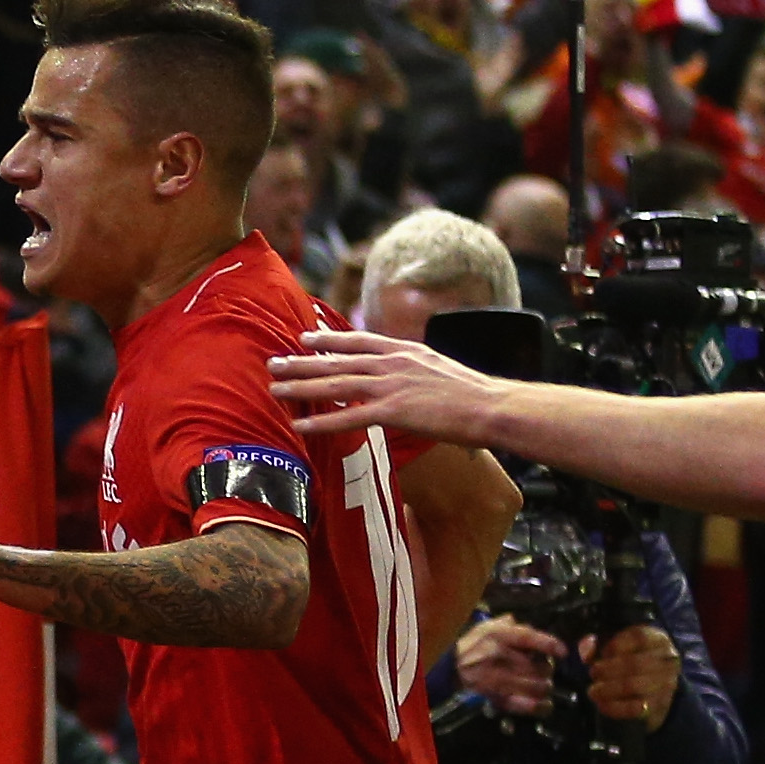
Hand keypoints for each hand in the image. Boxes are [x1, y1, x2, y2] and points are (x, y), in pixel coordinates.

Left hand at [270, 327, 509, 444]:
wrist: (490, 406)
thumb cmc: (471, 393)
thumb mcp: (437, 368)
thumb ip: (413, 368)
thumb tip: (401, 375)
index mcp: (404, 351)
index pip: (358, 341)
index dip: (328, 339)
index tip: (304, 337)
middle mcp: (392, 364)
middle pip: (337, 361)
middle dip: (302, 362)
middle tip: (274, 362)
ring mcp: (391, 386)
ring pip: (335, 386)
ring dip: (302, 387)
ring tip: (275, 389)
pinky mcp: (393, 412)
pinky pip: (348, 418)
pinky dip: (321, 422)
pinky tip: (301, 426)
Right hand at [456, 615, 566, 712]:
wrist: (450, 667)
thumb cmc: (473, 645)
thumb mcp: (487, 626)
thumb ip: (509, 623)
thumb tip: (527, 626)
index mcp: (499, 635)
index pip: (530, 638)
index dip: (550, 645)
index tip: (563, 652)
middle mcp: (500, 655)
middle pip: (540, 665)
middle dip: (547, 669)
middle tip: (544, 669)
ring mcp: (498, 678)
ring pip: (537, 686)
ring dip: (545, 686)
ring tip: (543, 685)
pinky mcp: (497, 697)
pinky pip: (525, 705)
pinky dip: (539, 706)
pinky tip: (545, 705)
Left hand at [581, 621, 681, 727]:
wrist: (652, 691)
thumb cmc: (629, 661)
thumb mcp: (616, 646)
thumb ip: (598, 644)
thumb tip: (586, 645)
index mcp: (659, 640)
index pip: (639, 637)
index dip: (616, 645)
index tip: (603, 652)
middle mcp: (668, 661)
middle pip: (635, 664)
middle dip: (608, 669)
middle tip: (593, 673)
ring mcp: (666, 684)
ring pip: (633, 686)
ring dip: (608, 689)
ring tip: (593, 690)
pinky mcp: (659, 706)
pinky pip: (634, 708)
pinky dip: (613, 707)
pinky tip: (600, 703)